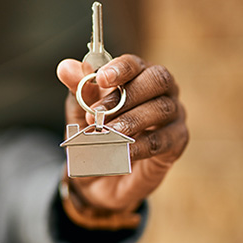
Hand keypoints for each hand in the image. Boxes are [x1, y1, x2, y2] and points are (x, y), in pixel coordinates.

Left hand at [56, 54, 188, 212]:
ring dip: (131, 120)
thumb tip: (65, 67)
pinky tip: (122, 151)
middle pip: (157, 79)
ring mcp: (173, 115)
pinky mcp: (176, 141)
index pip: (134, 63)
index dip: (120, 69)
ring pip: (161, 109)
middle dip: (126, 96)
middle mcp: (160, 91)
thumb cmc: (94, 136)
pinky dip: (140, 146)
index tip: (101, 78)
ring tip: (107, 133)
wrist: (99, 178)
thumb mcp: (79, 113)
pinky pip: (163, 140)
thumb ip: (77, 90)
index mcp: (136, 76)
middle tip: (98, 114)